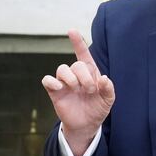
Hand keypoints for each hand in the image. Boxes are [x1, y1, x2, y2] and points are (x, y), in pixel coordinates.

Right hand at [41, 30, 115, 155]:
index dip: (77, 42)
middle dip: (84, 76)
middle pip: (76, 64)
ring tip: (76, 89)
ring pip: (61, 69)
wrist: (86, 125)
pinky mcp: (55, 92)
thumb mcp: (108, 100)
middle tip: (90, 89)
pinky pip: (47, 80)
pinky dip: (52, 81)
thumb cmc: (97, 109)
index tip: (71, 30)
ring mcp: (65, 83)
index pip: (83, 54)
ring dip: (70, 77)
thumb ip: (109, 88)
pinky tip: (60, 88)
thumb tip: (103, 78)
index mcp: (90, 73)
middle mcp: (76, 75)